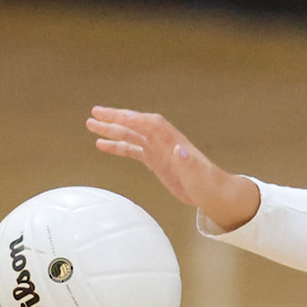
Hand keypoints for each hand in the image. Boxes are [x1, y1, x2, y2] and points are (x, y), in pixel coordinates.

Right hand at [85, 106, 260, 230]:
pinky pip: (132, 149)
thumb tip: (179, 150)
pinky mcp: (155, 161)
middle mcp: (165, 142)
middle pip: (138, 124)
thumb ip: (190, 165)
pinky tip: (101, 145)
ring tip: (91, 125)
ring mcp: (159, 150)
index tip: (117, 116)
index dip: (135, 119)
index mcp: (174, 142)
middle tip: (95, 113)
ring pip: (132, 135)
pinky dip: (117, 146)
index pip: (152, 124)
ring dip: (112, 129)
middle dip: (117, 118)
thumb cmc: (210, 185)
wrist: (215, 194)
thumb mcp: (200, 178)